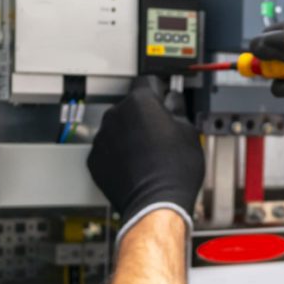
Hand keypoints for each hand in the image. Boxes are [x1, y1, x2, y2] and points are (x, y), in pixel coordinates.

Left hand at [87, 77, 204, 238]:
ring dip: (129, 134)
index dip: (160, 90)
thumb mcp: (189, 132)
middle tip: (162, 132)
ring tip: (149, 153)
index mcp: (141, 102)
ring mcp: (102, 137)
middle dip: (144, 115)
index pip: (148, 80)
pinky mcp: (95, 160)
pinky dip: (118, 154)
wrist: (156, 203)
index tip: (164, 97)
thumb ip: (178, 109)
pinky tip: (136, 165)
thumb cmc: (174, 171)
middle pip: (131, 106)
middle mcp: (116, 114)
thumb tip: (173, 102)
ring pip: (117, 128)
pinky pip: (107, 149)